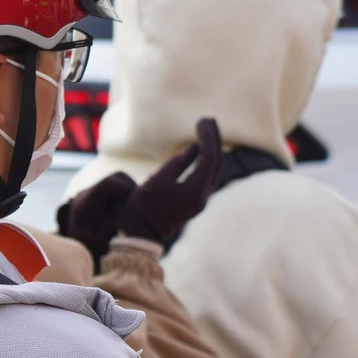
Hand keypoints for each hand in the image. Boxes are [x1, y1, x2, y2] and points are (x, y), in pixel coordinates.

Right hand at [59, 117, 225, 255]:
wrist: (140, 238)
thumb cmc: (142, 210)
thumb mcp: (155, 182)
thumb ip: (176, 164)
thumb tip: (193, 148)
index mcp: (194, 191)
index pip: (209, 158)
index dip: (207, 137)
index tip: (201, 120)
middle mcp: (203, 197)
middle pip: (217, 163)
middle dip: (214, 139)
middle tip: (208, 119)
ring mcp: (201, 201)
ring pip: (215, 170)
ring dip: (213, 149)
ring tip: (207, 131)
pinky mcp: (195, 202)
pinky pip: (208, 176)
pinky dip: (208, 160)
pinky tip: (203, 151)